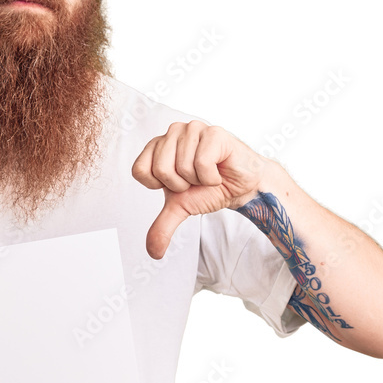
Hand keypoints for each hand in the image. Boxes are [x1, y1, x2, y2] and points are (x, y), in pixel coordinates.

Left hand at [131, 121, 266, 258]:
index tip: (179, 183)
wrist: (242, 188)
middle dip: (182, 184)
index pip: (140, 171)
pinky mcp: (214, 132)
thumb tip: (153, 253)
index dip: (160, 186)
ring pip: (182, 166)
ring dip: (199, 180)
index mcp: (158, 146)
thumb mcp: (181, 208)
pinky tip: (219, 170)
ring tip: (208, 174)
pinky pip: (201, 162)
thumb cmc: (210, 189)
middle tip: (196, 180)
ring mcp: (193, 129)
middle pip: (160, 170)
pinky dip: (212, 176)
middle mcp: (173, 132)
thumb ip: (162, 226)